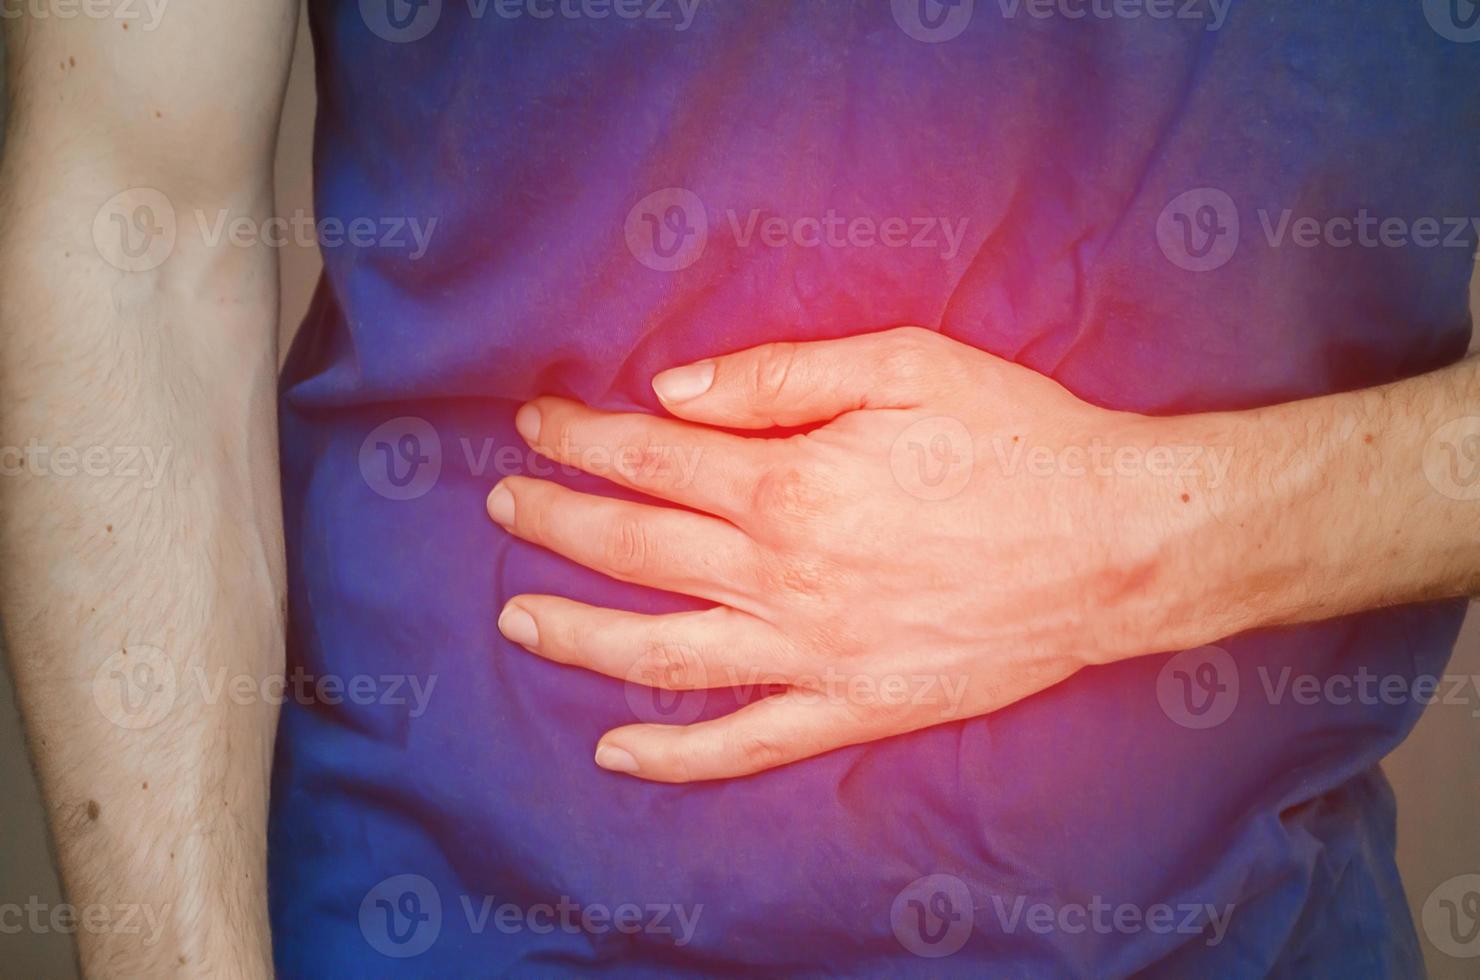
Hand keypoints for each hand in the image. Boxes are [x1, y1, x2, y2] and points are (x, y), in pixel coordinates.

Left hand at [487, 327, 1229, 781]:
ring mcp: (813, 653)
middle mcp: (783, 575)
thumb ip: (780, 375)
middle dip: (555, 521)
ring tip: (517, 620)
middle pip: (635, 548)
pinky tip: (615, 752)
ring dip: (579, 636)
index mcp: (790, 483)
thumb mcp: (905, 366)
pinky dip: (675, 755)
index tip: (537, 427)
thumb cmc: (1018, 441)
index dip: (581, 440)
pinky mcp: (854, 707)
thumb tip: (675, 391)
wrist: (1117, 544)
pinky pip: (745, 743)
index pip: (651, 459)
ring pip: (662, 651)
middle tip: (503, 503)